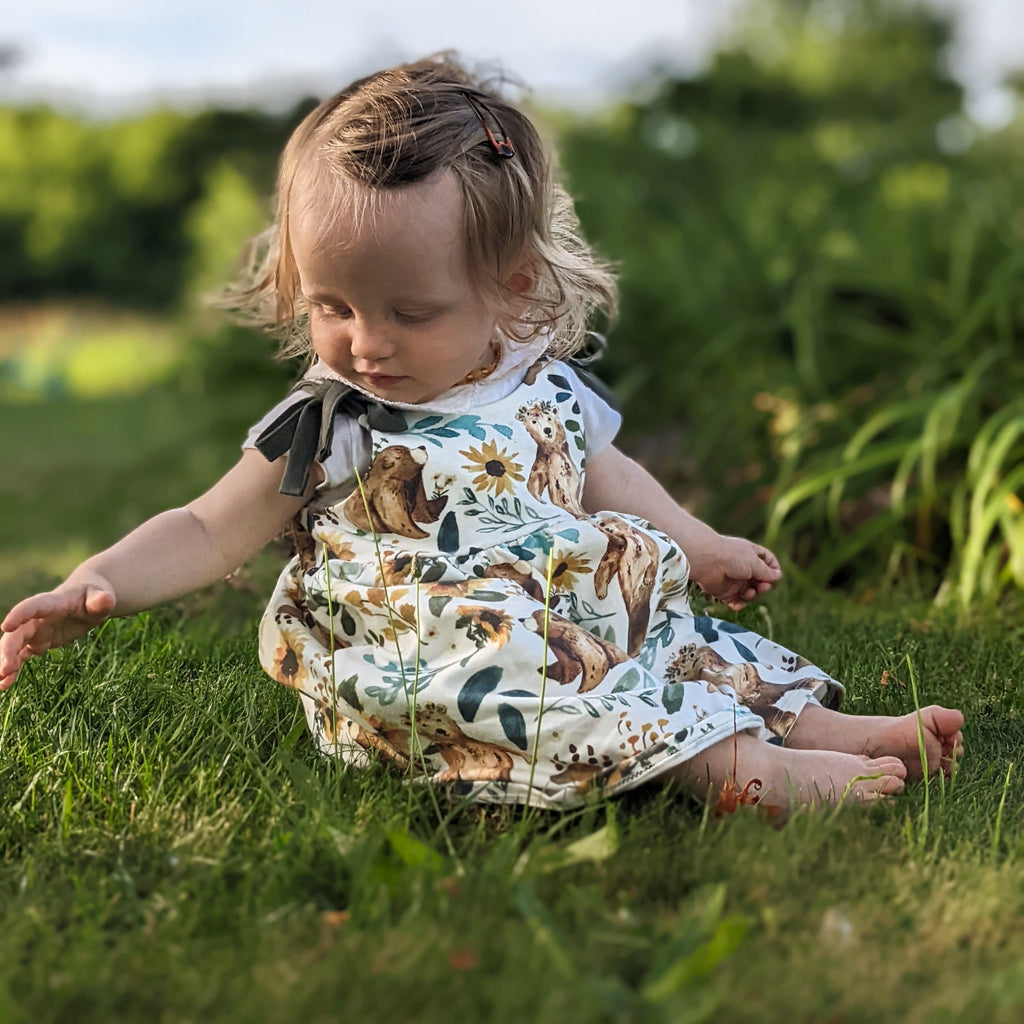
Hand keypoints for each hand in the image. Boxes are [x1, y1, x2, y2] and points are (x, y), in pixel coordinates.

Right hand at [0, 581, 116, 688]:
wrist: (88, 598)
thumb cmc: (94, 595)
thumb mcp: (101, 596)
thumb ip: (101, 600)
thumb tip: (106, 600)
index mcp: (53, 603)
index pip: (33, 606)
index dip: (20, 614)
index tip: (6, 626)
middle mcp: (38, 617)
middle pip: (18, 632)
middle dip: (9, 649)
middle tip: (5, 669)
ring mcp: (36, 631)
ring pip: (14, 647)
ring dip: (5, 663)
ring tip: (1, 683)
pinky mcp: (38, 642)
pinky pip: (21, 656)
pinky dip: (13, 670)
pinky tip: (5, 684)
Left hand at [689, 536, 780, 611]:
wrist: (706, 561)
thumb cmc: (731, 556)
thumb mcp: (754, 562)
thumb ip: (767, 572)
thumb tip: (778, 576)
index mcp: (750, 555)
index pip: (767, 561)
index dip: (773, 569)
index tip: (775, 576)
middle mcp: (743, 567)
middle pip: (760, 580)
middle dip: (764, 586)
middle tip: (762, 587)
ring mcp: (734, 580)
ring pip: (750, 592)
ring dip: (753, 595)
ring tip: (748, 593)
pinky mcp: (724, 592)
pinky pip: (736, 601)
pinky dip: (739, 604)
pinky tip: (739, 602)